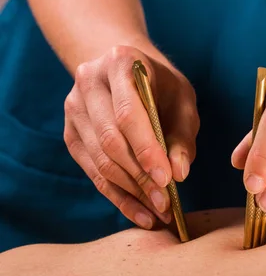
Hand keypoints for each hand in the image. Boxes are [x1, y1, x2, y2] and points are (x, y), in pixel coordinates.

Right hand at [64, 45, 199, 228]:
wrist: (127, 70)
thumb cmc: (162, 85)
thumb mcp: (183, 99)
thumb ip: (183, 134)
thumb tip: (179, 174)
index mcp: (119, 63)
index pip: (127, 113)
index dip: (146, 149)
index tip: (167, 180)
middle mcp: (88, 82)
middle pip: (110, 140)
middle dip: (140, 177)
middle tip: (165, 204)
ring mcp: (74, 108)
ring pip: (99, 160)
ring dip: (130, 192)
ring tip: (157, 213)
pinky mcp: (71, 134)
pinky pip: (93, 172)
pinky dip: (118, 196)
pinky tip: (140, 212)